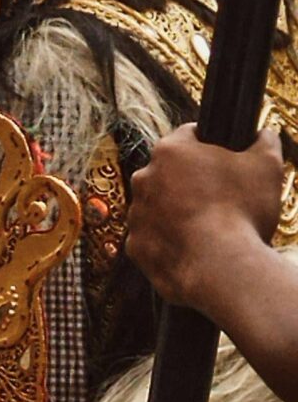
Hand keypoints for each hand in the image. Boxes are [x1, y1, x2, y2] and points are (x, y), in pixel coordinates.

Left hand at [126, 124, 284, 314]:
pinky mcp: (134, 245)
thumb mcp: (267, 165)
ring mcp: (135, 214)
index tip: (224, 158)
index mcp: (170, 150)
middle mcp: (143, 179)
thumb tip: (262, 135)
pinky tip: (192, 246)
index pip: (189, 136)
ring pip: (158, 206)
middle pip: (170, 172)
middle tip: (218, 195)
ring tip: (207, 225)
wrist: (217, 266)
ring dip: (177, 211)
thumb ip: (263, 141)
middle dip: (190, 179)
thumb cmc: (242, 211)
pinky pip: (153, 238)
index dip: (210, 145)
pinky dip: (169, 240)